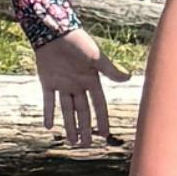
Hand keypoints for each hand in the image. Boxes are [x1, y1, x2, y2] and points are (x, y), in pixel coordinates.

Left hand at [33, 28, 120, 147]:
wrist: (55, 31)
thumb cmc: (78, 42)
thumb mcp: (96, 57)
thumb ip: (110, 70)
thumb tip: (128, 78)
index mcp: (91, 80)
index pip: (99, 105)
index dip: (102, 120)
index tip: (104, 135)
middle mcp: (78, 85)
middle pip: (82, 111)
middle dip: (85, 128)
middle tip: (86, 144)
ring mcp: (62, 84)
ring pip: (67, 110)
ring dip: (69, 125)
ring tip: (71, 142)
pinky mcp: (48, 81)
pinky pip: (49, 101)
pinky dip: (48, 112)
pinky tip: (48, 126)